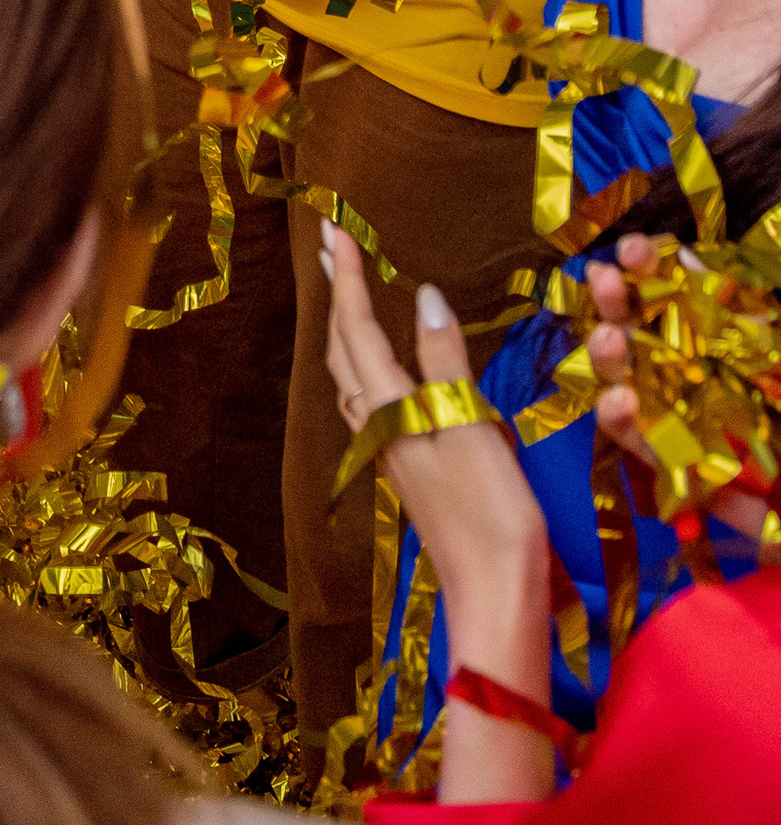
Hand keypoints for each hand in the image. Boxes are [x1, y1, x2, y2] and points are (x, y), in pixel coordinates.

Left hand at [323, 227, 539, 608]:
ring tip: (349, 294)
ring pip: (351, 377)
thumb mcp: (473, 426)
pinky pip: (372, 401)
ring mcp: (390, 451)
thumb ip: (445, 362)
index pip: (356, 330)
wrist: (493, 594)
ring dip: (346, 330)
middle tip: (331, 248)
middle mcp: (377, 427)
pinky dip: (368, 365)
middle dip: (337, 297)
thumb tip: (423, 295)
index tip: (333, 231)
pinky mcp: (408, 469)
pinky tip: (384, 369)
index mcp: (387, 409)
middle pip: (342, 350)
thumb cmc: (492, 512)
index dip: (346, 279)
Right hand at [583, 235, 775, 547]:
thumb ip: (735, 306)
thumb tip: (685, 260)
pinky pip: (637, 442)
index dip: (648, 266)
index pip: (671, 291)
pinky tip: (619, 400)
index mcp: (714, 335)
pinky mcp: (674, 466)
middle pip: (636, 328)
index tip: (635, 249)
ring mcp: (676, 418)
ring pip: (624, 381)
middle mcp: (687, 371)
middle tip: (604, 278)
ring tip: (607, 339)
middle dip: (615, 300)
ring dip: (608, 357)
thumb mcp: (772, 347)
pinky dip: (623, 421)